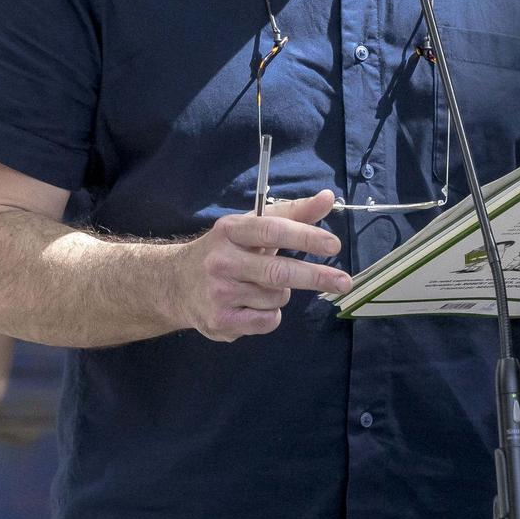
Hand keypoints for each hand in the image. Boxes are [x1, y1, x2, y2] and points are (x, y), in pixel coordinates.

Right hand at [171, 190, 349, 341]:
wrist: (175, 285)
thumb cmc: (225, 251)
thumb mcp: (251, 226)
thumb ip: (292, 214)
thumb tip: (329, 197)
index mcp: (230, 230)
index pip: (272, 230)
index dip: (305, 236)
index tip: (333, 245)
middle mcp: (222, 261)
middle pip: (278, 271)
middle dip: (316, 276)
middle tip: (344, 280)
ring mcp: (219, 293)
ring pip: (277, 297)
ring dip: (282, 294)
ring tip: (260, 286)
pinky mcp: (220, 321)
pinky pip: (267, 320)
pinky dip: (270, 314)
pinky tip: (252, 306)